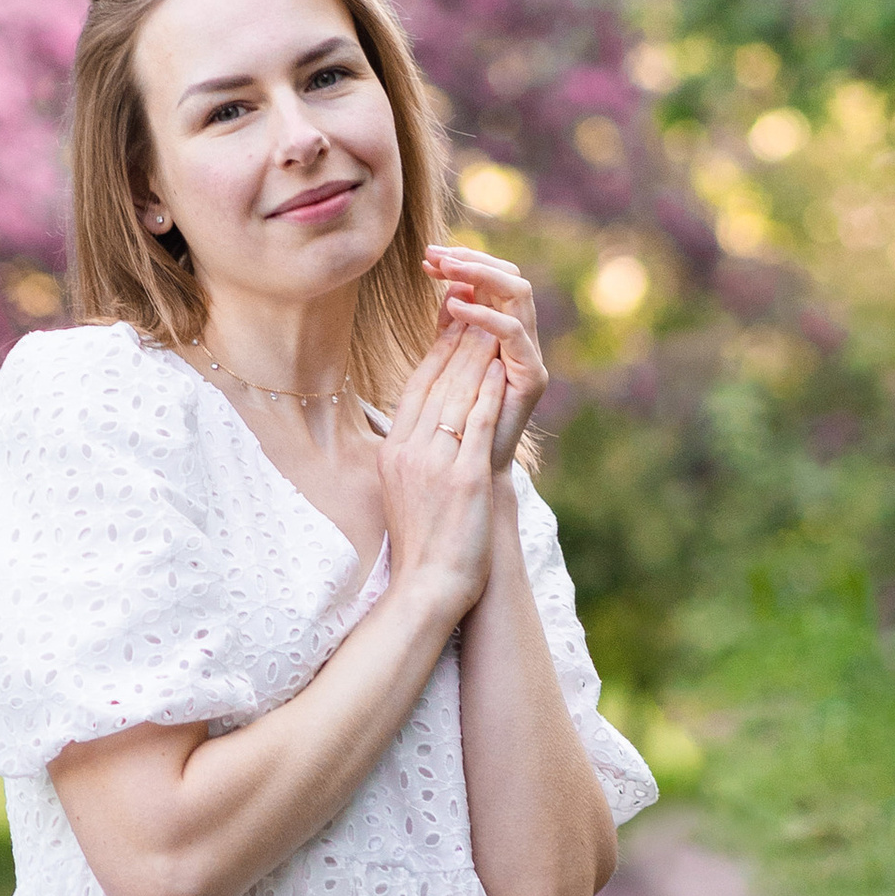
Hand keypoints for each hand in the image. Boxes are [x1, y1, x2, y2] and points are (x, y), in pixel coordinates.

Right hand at [377, 322, 504, 617]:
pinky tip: (501, 368)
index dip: (435, 353)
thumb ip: (413, 449)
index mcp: (393, 451)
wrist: (427, 585)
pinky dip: (489, 392)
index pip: (415, 389)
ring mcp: (434, 464)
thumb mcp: (404, 486)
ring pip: (456, 396)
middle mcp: (408, 451)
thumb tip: (425, 422)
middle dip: (457, 342)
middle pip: (435, 384)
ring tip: (491, 327)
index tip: (451, 327)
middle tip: (475, 310)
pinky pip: (477, 424)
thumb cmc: (422, 540)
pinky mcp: (462, 478)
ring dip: (475, 356)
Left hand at [424, 244, 545, 469]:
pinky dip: (484, 314)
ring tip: (445, 270)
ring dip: (480, 275)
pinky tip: (455, 306)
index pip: (491, 281)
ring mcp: (530, 355)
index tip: (427, 258)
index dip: (462, 264)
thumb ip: (448, 332)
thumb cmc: (456, 427)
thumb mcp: (446, 369)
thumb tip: (446, 288)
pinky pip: (512, 332)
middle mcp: (522, 339)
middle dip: (472, 260)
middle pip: (510, 277)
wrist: (472, 477)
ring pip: (518, 292)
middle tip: (435, 255)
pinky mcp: (532, 375)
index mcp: (501, 333)